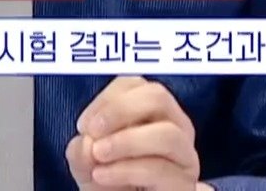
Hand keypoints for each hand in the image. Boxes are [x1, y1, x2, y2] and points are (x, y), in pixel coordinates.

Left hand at [65, 77, 208, 189]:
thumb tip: (87, 143)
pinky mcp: (184, 185)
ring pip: (167, 134)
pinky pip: (161, 169)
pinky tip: (103, 176)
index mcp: (152, 113)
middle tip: (93, 131)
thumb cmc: (110, 183)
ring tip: (98, 155)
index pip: (135, 85)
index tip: (83, 125)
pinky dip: (126, 170)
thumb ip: (82, 149)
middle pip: (158, 97)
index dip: (106, 100)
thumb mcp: (87, 162)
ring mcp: (184, 157)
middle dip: (120, 110)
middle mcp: (175, 128)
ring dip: (126, 141)